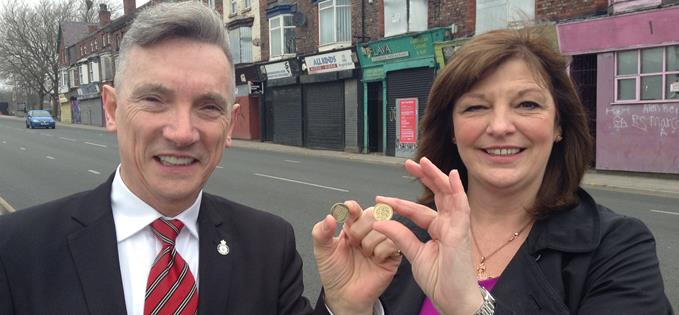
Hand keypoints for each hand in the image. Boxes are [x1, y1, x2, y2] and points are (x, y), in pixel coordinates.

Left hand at [312, 201, 401, 314]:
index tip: (349, 208)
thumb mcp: (322, 251)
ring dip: (369, 243)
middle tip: (353, 242)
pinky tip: (375, 259)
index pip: (355, 210)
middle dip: (360, 228)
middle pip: (373, 214)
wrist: (344, 296)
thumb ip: (320, 232)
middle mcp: (367, 232)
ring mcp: (381, 242)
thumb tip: (329, 217)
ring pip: (383, 227)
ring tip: (364, 254)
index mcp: (351, 227)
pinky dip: (381, 251)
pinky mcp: (392, 255)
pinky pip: (392, 242)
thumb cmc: (335, 273)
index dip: (353, 207)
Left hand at [373, 158, 482, 314]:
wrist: (453, 300)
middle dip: (423, 177)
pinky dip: (457, 190)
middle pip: (436, 194)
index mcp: (438, 230)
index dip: (399, 203)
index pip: (417, 210)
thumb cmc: (441, 280)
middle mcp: (448, 224)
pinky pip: (461, 206)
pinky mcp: (461, 232)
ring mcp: (456, 226)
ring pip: (448, 194)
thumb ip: (400, 236)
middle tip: (408, 164)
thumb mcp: (414, 255)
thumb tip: (382, 221)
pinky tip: (451, 175)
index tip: (381, 199)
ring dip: (436, 177)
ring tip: (423, 162)